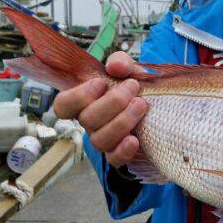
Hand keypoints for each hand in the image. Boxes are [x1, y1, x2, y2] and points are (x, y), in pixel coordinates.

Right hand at [53, 51, 147, 167]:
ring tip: (141, 104)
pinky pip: (114, 160)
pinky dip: (123, 151)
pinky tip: (135, 139)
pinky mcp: (120, 154)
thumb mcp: (129, 69)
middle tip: (133, 86)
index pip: (63, 105)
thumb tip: (115, 67)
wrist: (160, 106)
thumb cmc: (135, 86)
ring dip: (122, 121)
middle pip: (87, 120)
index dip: (78, 96)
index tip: (101, 83)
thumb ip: (120, 62)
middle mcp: (90, 123)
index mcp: (85, 101)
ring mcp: (104, 140)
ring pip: (100, 140)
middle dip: (112, 102)